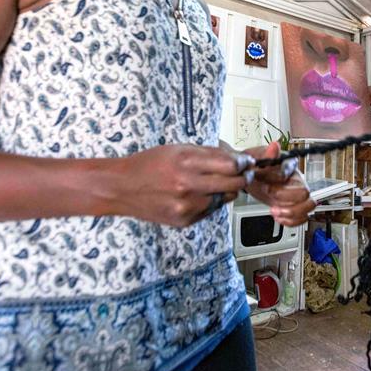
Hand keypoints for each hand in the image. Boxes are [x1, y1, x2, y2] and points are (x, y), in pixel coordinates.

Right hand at [113, 144, 253, 226]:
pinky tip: (200, 194)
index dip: (244, 163)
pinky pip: (211, 210)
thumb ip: (208, 154)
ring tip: (216, 183)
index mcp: (187, 162)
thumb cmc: (149, 164)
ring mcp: (187, 205)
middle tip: (244, 173)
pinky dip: (211, 201)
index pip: (231, 165)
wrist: (122, 187)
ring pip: (225, 198)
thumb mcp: (178, 149)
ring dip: (227, 190)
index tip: (248, 162)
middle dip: (243, 177)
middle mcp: (189, 185)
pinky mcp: (185, 220)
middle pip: (234, 183)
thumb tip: (236, 157)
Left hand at [243, 142, 314, 226]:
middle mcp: (296, 179)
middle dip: (287, 199)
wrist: (249, 177)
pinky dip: (291, 221)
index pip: (295, 174)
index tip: (268, 185)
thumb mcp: (254, 158)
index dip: (281, 181)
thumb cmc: (254, 166)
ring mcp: (296, 194)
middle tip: (272, 198)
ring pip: (309, 206)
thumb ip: (265, 154)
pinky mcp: (293, 206)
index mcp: (289, 165)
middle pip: (305, 192)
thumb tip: (274, 146)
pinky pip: (302, 217)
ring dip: (291, 213)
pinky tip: (278, 217)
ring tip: (275, 211)